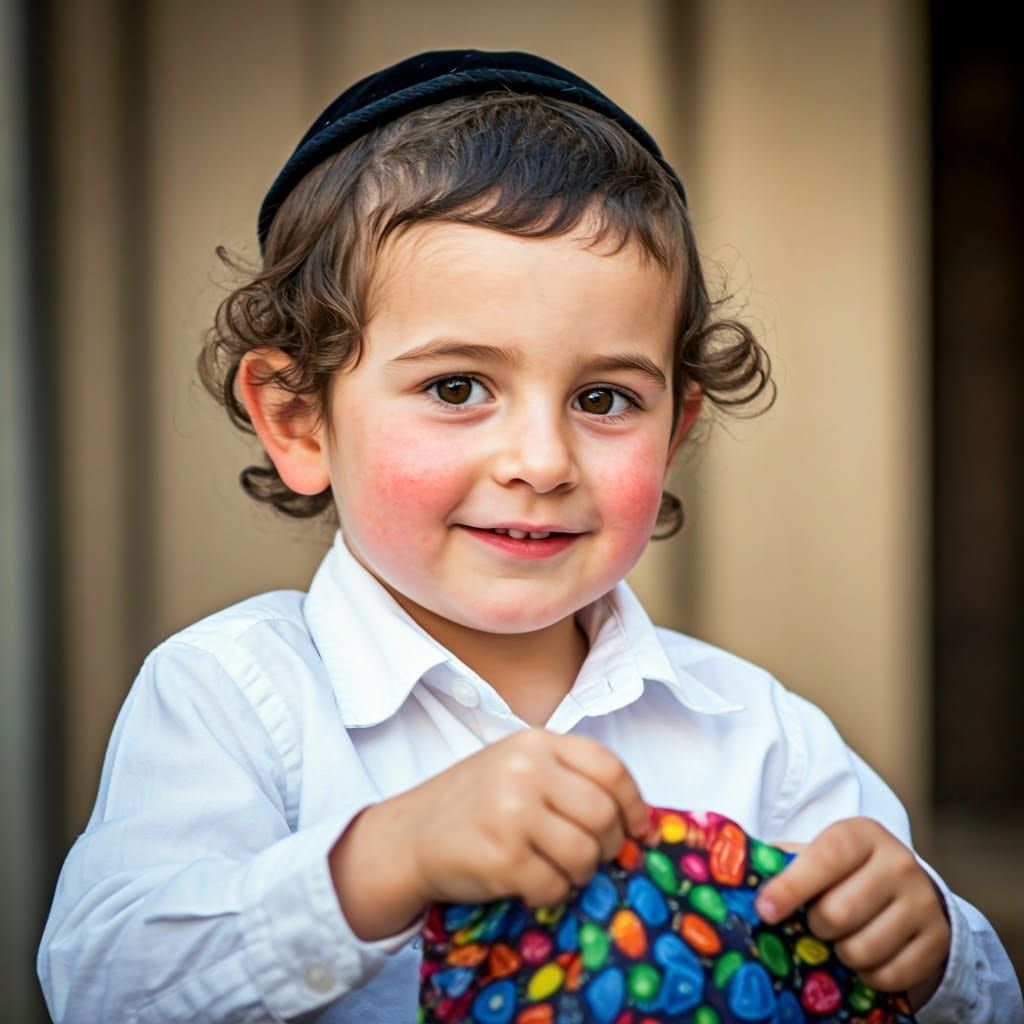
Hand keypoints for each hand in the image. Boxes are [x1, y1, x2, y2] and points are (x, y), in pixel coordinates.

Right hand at [330, 729, 651, 939]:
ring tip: (558, 870)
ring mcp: (511, 812)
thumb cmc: (473, 803)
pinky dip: (551, 893)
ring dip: (580, 872)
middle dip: (608, 845)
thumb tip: (634, 816)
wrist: (408, 836)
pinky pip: (554, 885)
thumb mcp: (517, 766)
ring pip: (584, 853)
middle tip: (593, 856)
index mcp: (535, 742)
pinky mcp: (501, 857)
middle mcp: (525, 770)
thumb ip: (566, 777)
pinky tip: (530, 884)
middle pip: (603, 814)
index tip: (635, 826)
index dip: (633, 802)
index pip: (610, 768)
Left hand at [755, 817, 950, 1008]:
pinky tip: (866, 956)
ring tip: (840, 938)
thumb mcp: (819, 855)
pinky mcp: (938, 941)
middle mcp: (899, 862)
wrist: (909, 891)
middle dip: (816, 926)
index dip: (791, 886)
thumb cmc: (846, 872)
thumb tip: (737, 871)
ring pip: (863, 949)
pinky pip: (889, 975)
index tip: (765, 909)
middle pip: (839, 912)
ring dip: (841, 953)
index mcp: (862, 834)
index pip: (824, 858)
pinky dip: (868, 975)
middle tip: (815, 924)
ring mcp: (923, 902)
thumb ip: (785, 861)